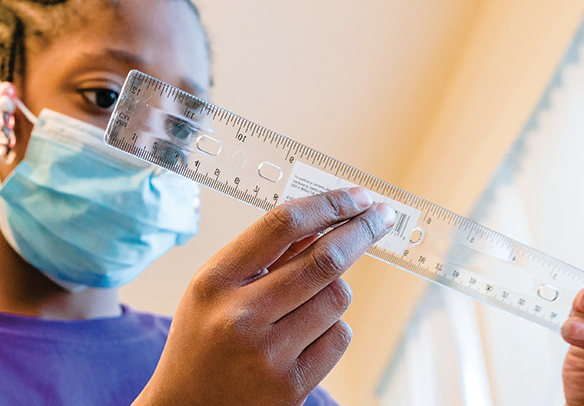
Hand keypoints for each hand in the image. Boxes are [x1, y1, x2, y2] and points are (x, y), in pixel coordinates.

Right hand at [134, 187, 395, 405]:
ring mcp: (268, 355)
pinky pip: (340, 336)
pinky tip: (305, 336)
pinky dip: (333, 327)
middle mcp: (240, 316)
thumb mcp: (215, 288)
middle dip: (361, 231)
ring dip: (335, 289)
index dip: (328, 204)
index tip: (356, 196)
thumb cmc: (203, 339)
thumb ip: (263, 255)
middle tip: (380, 218)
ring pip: (338, 298)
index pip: (281, 225)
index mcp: (216, 281)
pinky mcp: (292, 386)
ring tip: (308, 301)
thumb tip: (324, 221)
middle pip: (323, 259)